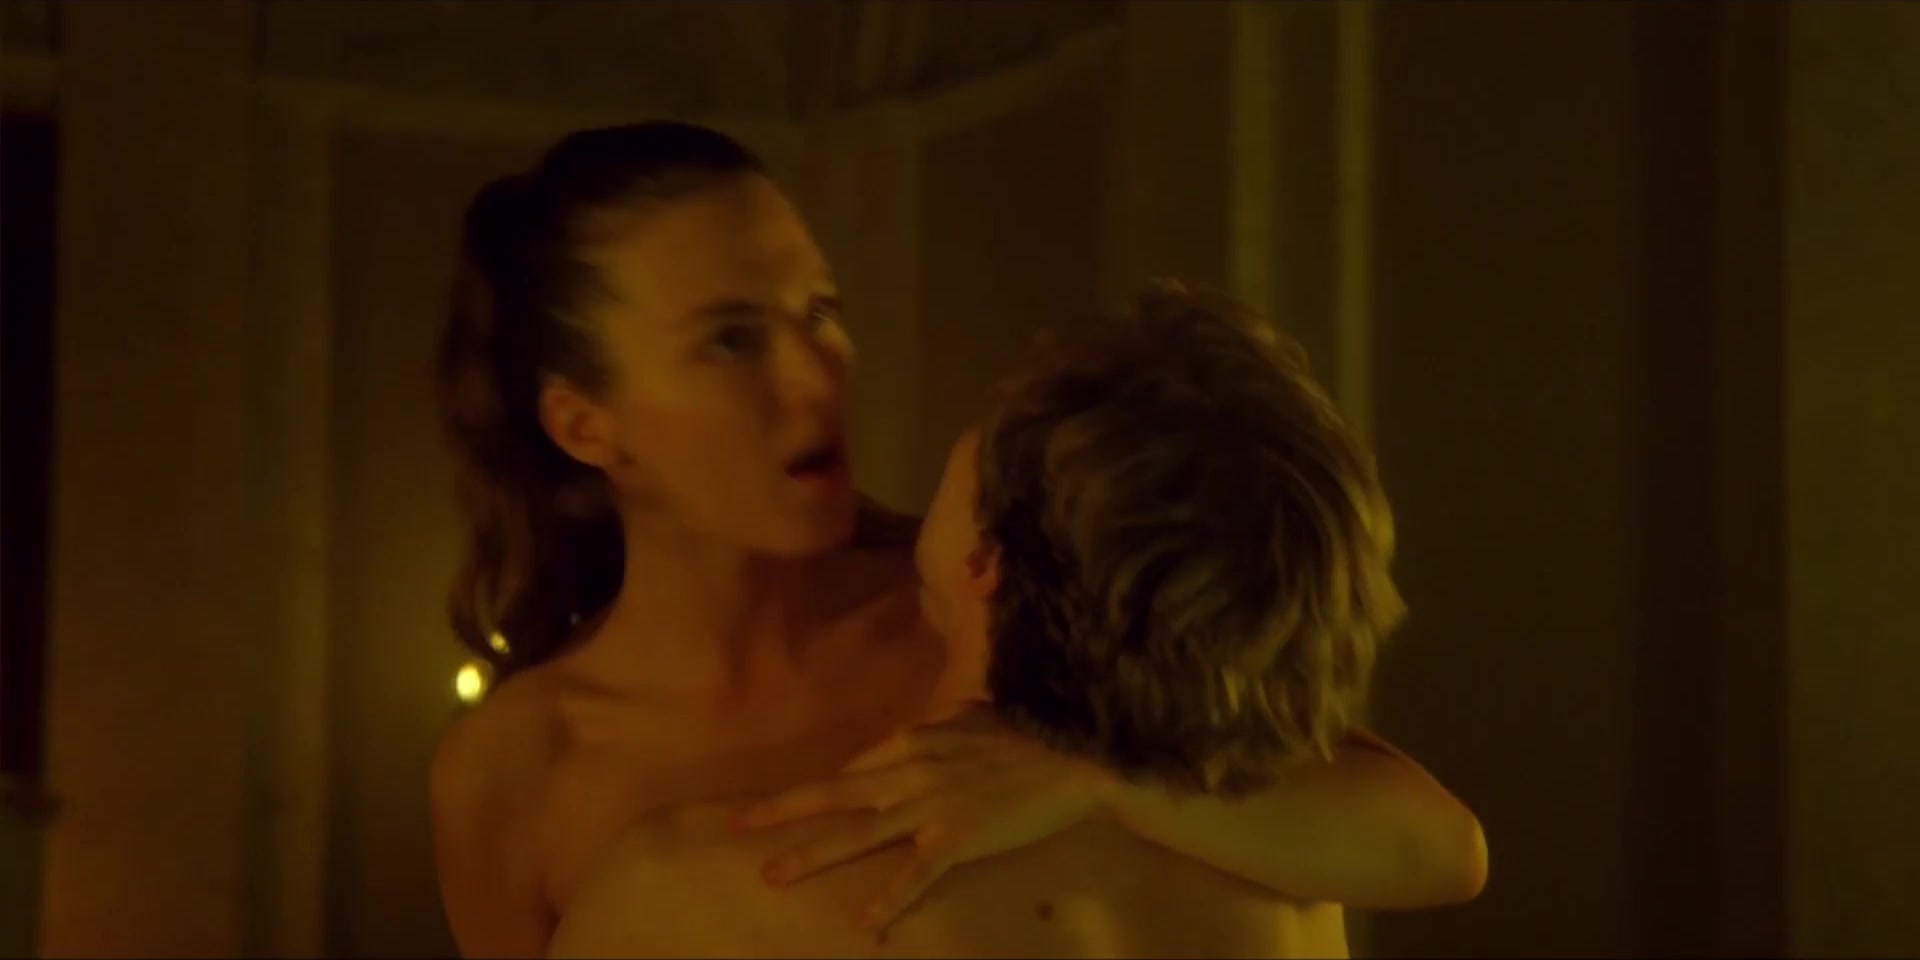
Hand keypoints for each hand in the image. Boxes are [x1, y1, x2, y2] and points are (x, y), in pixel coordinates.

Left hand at [732, 707, 1117, 934]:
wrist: (1077, 753)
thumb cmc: (1029, 733)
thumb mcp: (970, 717)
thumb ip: (933, 729)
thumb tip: (907, 739)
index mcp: (913, 740)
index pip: (852, 771)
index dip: (813, 791)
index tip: (777, 807)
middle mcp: (911, 771)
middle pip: (834, 796)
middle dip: (783, 812)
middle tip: (738, 828)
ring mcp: (933, 805)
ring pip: (859, 833)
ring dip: (812, 855)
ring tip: (773, 874)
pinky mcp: (960, 837)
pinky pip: (918, 872)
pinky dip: (890, 897)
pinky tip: (864, 920)